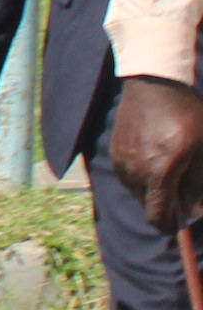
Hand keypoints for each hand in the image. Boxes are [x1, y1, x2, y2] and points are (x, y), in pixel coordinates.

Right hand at [111, 76, 202, 232]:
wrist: (153, 83)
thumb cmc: (185, 114)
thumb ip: (198, 183)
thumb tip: (194, 209)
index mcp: (158, 173)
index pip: (157, 217)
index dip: (170, 226)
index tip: (182, 221)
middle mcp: (134, 171)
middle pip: (147, 206)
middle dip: (165, 204)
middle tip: (183, 187)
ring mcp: (121, 161)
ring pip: (137, 191)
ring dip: (153, 189)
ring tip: (170, 166)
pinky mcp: (115, 151)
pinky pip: (129, 175)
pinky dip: (142, 174)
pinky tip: (155, 155)